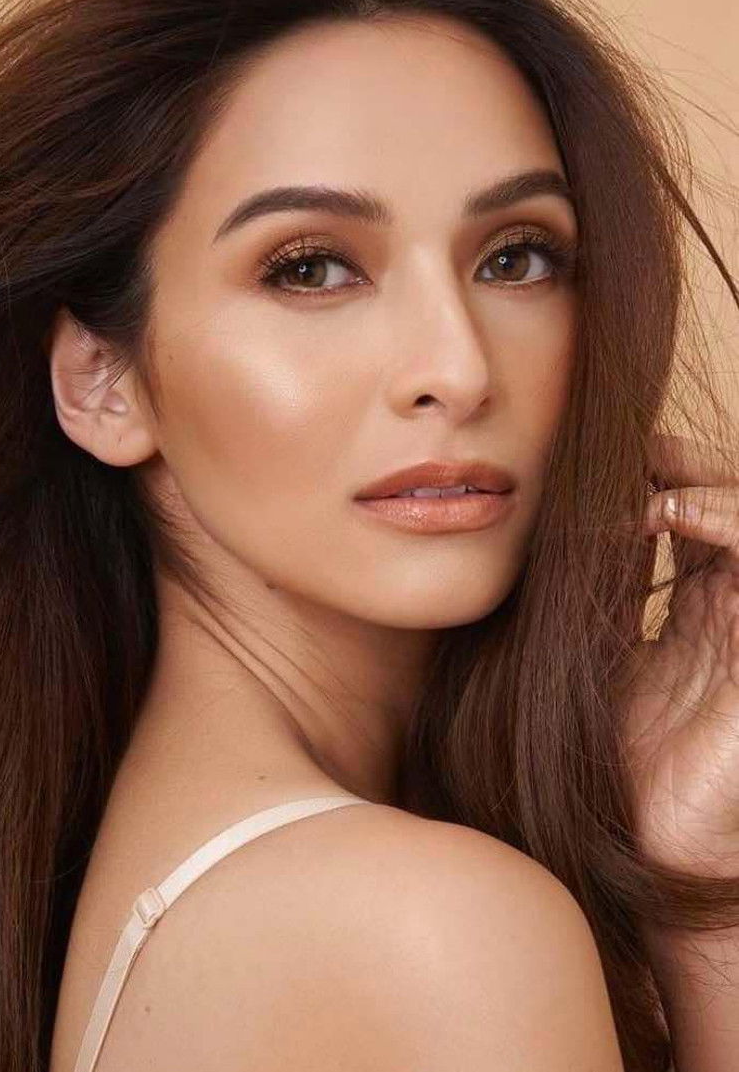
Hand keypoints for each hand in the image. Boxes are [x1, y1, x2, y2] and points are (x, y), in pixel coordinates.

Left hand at [619, 431, 738, 877]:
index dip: (661, 471)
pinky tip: (665, 512)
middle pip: (731, 498)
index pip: (697, 511)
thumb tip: (571, 525)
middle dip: (684, 461)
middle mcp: (738, 605)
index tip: (600, 455)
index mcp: (705, 605)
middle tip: (625, 445)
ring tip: (641, 477)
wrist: (650, 847)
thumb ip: (600, 593)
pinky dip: (720, 517)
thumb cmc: (621, 761)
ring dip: (702, 480)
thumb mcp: (600, 655)